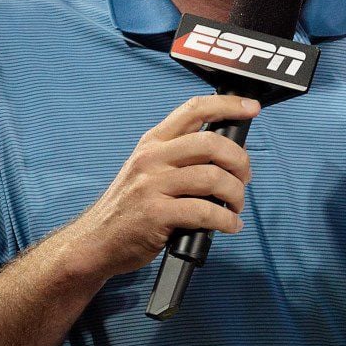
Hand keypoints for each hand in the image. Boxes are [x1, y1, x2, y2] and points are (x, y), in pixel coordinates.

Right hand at [66, 95, 259, 280]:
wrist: (96, 241)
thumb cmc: (130, 205)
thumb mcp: (147, 168)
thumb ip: (179, 155)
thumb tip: (226, 151)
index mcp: (154, 142)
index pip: (194, 109)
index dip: (227, 105)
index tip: (250, 108)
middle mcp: (152, 158)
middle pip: (211, 143)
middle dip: (239, 160)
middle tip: (245, 177)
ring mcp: (152, 186)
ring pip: (212, 177)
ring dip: (236, 193)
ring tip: (236, 205)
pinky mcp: (156, 215)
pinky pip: (204, 212)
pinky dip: (226, 219)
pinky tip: (230, 225)